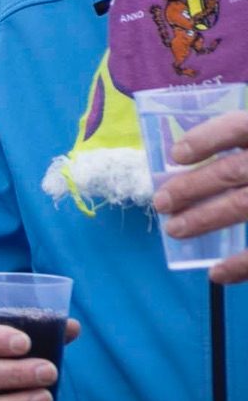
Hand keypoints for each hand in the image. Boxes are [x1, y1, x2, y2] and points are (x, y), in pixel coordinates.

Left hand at [151, 111, 247, 283]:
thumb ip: (237, 151)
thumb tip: (181, 163)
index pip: (239, 127)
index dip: (207, 138)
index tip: (176, 156)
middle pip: (234, 171)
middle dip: (192, 187)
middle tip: (161, 202)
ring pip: (245, 205)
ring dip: (205, 219)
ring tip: (175, 229)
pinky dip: (241, 265)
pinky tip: (217, 273)